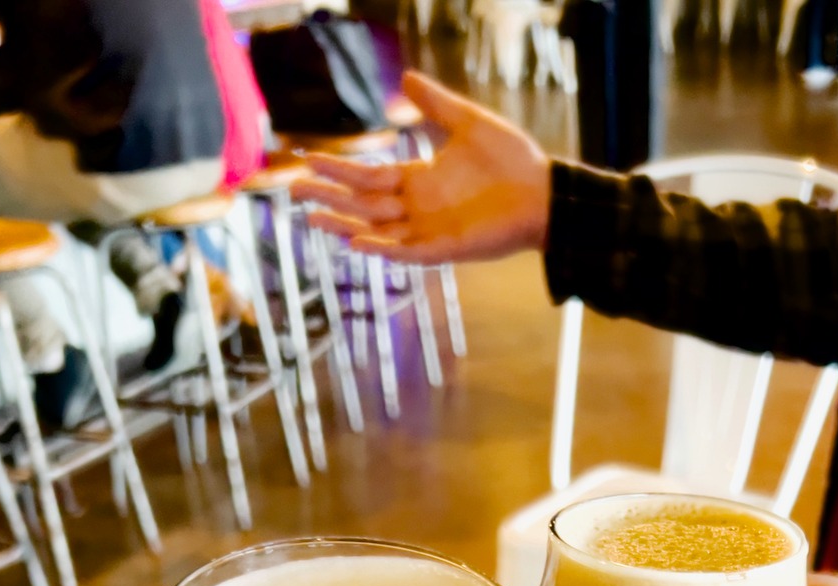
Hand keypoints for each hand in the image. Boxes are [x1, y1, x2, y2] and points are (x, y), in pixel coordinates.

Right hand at [300, 71, 550, 266]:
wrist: (545, 192)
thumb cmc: (512, 160)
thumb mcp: (467, 122)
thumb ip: (435, 104)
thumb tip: (406, 79)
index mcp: (420, 180)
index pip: (368, 176)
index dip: (338, 170)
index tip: (308, 160)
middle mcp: (419, 208)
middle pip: (363, 205)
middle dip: (329, 198)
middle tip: (292, 191)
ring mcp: (431, 230)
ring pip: (378, 230)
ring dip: (346, 226)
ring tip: (313, 219)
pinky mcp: (448, 249)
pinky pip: (409, 252)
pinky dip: (384, 249)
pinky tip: (358, 242)